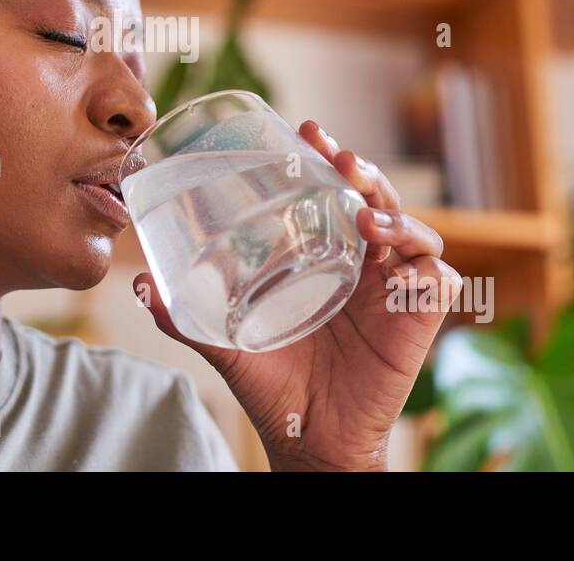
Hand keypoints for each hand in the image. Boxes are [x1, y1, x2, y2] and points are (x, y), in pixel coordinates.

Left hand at [132, 119, 461, 470]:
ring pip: (410, 228)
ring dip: (390, 207)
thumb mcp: (224, 343)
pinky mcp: (421, 318)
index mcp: (326, 258)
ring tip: (360, 204)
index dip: (324, 159)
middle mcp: (364, 266)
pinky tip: (390, 253)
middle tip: (334, 154)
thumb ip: (184, 315)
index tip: (305, 131)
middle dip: (359, 168)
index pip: (331, 194)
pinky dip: (421, 257)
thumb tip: (137, 284)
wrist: (309, 442)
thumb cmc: (274, 387)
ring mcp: (395, 290)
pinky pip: (437, 277)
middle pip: (374, 199)